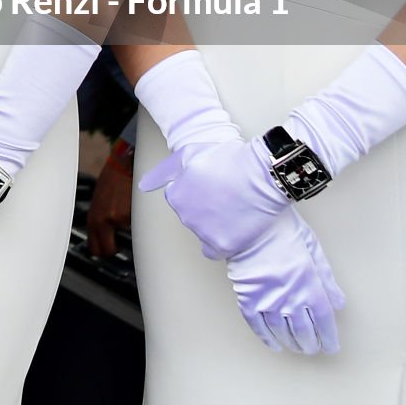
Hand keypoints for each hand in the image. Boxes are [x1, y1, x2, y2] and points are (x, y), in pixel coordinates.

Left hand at [86, 151, 132, 260]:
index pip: (94, 248)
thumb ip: (101, 219)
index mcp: (93, 218)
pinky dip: (138, 223)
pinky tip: (136, 210)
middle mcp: (102, 221)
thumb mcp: (100, 202)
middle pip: (107, 251)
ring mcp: (116, 219)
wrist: (123, 165)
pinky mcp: (131, 215)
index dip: (103, 252)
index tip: (108, 253)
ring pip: (127, 239)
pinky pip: (136, 228)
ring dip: (130, 233)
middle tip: (121, 245)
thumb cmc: (112, 180)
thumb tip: (104, 236)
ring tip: (130, 218)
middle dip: (115, 251)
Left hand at [138, 134, 289, 259]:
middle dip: (204, 207)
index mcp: (176, 195)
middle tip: (225, 195)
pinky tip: (232, 231)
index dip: (197, 190)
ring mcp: (202, 232)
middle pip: (191, 215)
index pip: (179, 197)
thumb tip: (144, 185)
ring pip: (202, 233)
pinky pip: (214, 250)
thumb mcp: (190, 154)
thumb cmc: (229, 160)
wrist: (261, 176)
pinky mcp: (222, 245)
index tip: (211, 186)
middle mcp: (184, 216)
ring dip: (213, 224)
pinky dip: (221, 243)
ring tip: (234, 209)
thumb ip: (167, 171)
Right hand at [223, 207, 344, 354]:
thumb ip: (326, 279)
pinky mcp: (247, 296)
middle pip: (304, 331)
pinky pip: (257, 324)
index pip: (324, 321)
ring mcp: (267, 299)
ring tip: (296, 348)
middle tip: (313, 348)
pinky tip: (273, 344)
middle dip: (310, 343)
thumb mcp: (313, 249)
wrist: (249, 219)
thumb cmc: (282, 229)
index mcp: (310, 286)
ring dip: (291, 343)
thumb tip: (338, 302)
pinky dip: (266, 337)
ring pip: (282, 331)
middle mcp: (290, 297)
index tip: (331, 346)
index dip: (329, 337)